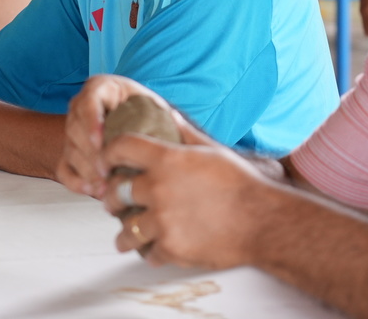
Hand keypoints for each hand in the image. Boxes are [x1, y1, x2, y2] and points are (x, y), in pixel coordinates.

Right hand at [58, 75, 175, 197]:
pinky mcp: (69, 153)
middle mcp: (82, 106)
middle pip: (75, 129)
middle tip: (108, 172)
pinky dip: (77, 181)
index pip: (88, 101)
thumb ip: (158, 112)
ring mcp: (73, 130)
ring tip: (107, 187)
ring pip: (71, 150)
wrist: (139, 125)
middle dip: (92, 154)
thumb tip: (175, 121)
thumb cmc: (150, 114)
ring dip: (88, 171)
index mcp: (102, 88)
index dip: (91, 122)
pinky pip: (64, 168)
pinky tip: (95, 191)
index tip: (101, 142)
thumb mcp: (154, 105)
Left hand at [99, 126, 267, 269]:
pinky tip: (154, 250)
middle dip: (112, 198)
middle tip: (114, 203)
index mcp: (166, 160)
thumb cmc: (240, 184)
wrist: (262, 222)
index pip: (121, 148)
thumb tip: (169, 114)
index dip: (108, 154)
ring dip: (125, 233)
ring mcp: (163, 221)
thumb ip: (185, 133)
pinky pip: (148, 253)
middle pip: (115, 192)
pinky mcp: (171, 248)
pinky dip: (151, 252)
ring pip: (126, 229)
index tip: (105, 163)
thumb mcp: (211, 151)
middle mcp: (158, 188)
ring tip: (126, 236)